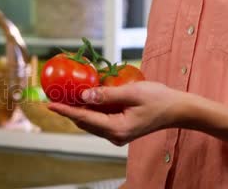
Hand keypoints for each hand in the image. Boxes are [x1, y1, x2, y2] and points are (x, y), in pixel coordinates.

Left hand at [48, 81, 187, 145]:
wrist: (178, 109)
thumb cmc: (159, 99)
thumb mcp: (132, 93)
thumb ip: (106, 95)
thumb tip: (83, 95)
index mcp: (116, 128)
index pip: (84, 118)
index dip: (65, 110)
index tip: (49, 104)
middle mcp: (114, 135)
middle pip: (84, 122)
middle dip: (69, 109)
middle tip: (54, 95)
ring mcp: (118, 134)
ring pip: (91, 122)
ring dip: (79, 109)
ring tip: (64, 95)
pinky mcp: (121, 129)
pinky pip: (100, 120)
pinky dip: (90, 110)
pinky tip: (84, 98)